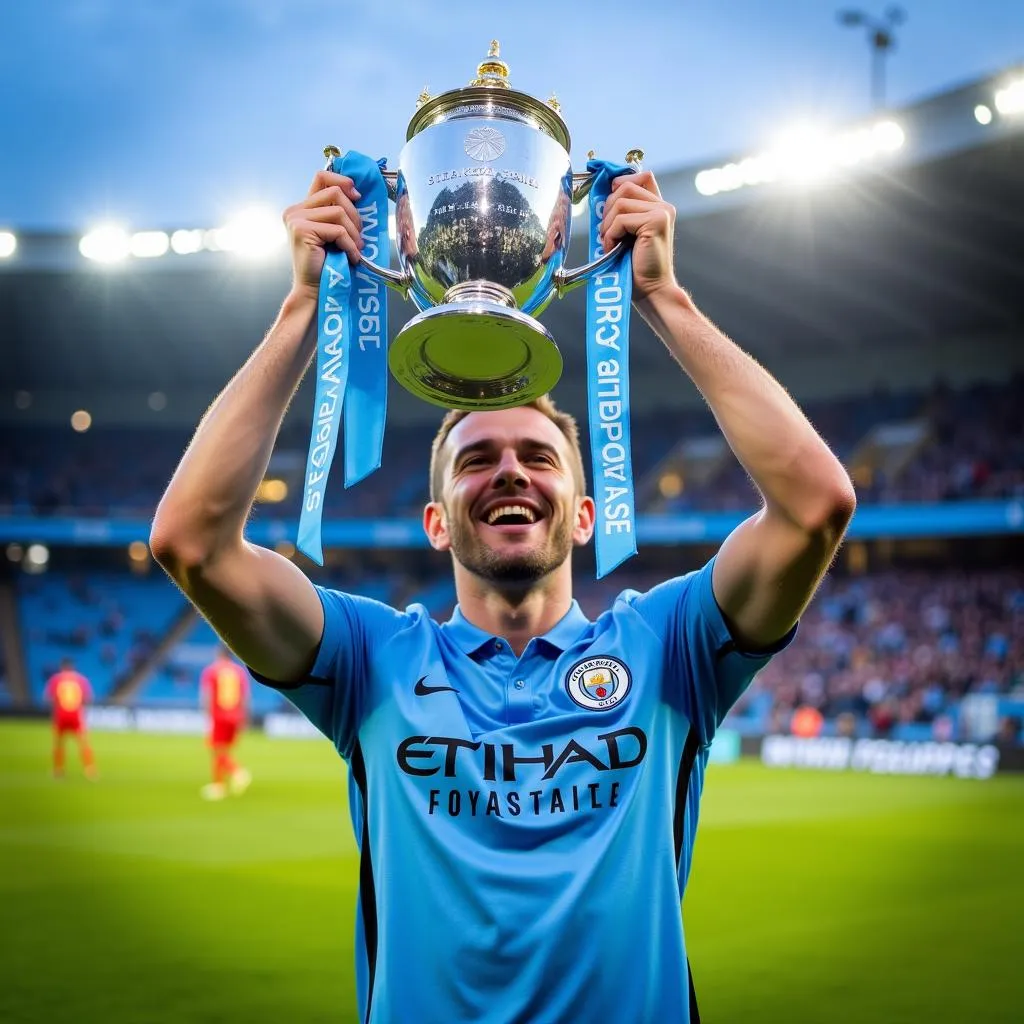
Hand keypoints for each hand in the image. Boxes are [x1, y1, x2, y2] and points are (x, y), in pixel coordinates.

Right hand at [283, 170, 363, 301]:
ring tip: (356, 249)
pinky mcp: (302, 231)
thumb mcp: (333, 232)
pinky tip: (351, 257)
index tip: (357, 196)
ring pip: (339, 211)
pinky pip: (338, 230)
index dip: (342, 181)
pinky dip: (350, 245)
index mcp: (302, 208)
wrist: (314, 290)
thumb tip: (357, 193)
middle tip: (359, 237)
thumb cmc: (327, 264)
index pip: (321, 177)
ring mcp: (296, 219)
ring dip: (354, 233)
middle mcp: (295, 210)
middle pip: (335, 192)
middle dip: (354, 214)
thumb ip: (337, 212)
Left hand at [600, 171, 676, 301]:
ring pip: (620, 202)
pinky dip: (610, 236)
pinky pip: (621, 219)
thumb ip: (622, 213)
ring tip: (611, 244)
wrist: (651, 291)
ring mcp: (661, 213)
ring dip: (608, 225)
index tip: (607, 204)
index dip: (620, 182)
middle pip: (625, 186)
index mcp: (658, 207)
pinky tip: (613, 249)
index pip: (640, 176)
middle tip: (607, 234)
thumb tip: (600, 193)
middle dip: (607, 209)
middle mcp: (663, 206)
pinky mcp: (656, 222)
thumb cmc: (635, 267)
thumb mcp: (626, 234)